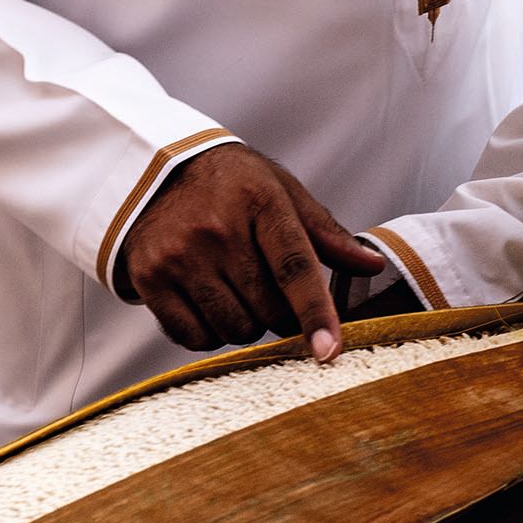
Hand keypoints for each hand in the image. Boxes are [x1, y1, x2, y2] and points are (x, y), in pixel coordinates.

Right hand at [118, 144, 384, 360]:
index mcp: (259, 201)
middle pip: (267, 309)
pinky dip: (209, 335)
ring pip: (233, 328)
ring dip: (246, 325)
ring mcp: (179, 256)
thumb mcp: (280, 190)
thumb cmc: (232, 184)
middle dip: (279, 315)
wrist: (154, 170)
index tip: (328, 351)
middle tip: (269, 292)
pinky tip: (209, 304)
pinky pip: (193, 337)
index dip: (315, 313)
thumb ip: (324, 233)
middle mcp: (216, 229)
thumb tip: (372, 266)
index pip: (295, 267)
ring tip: (238, 293)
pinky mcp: (149, 279)